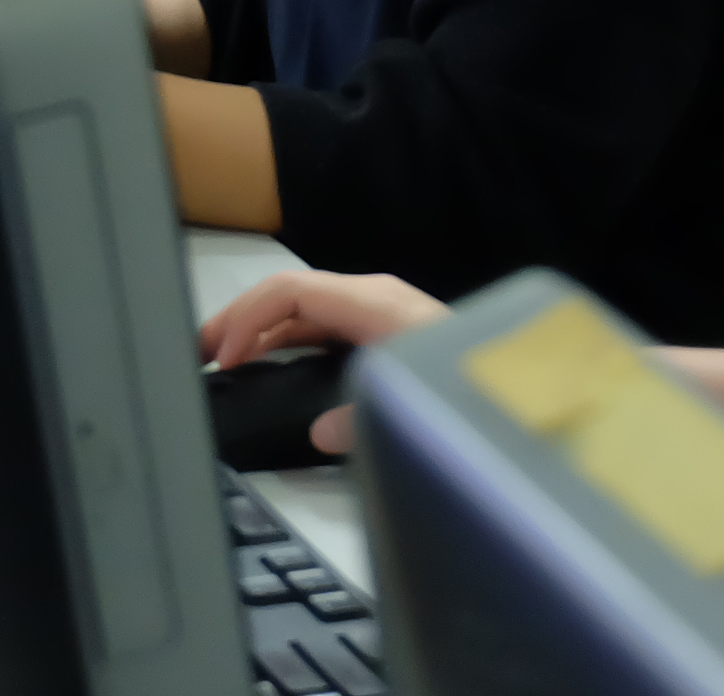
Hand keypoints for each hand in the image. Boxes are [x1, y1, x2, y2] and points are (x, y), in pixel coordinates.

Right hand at [199, 271, 444, 458]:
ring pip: (300, 311)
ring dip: (258, 332)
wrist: (524, 382)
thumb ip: (361, 418)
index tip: (221, 357)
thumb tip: (319, 433)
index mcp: (373, 302)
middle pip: (288, 295)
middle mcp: (371, 297)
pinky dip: (284, 341)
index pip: (289, 291)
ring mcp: (375, 312)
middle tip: (199, 352)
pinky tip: (266, 364)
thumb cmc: (467, 377)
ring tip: (222, 359)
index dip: (246, 319)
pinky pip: (317, 326)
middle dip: (239, 321)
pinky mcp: (379, 330)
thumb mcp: (409, 395)